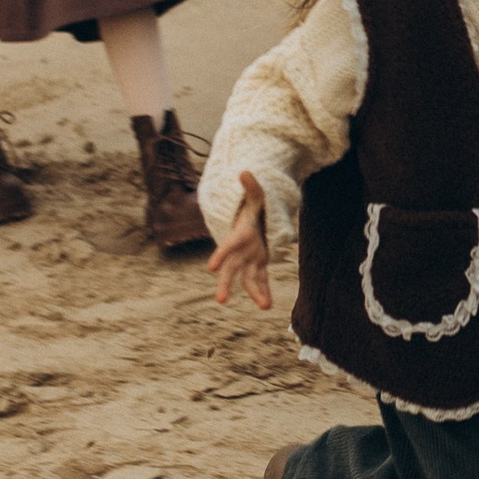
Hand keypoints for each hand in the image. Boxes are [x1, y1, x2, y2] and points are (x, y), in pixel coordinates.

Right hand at [210, 171, 271, 310]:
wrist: (251, 217)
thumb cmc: (252, 205)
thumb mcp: (255, 195)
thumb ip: (251, 187)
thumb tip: (245, 172)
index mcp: (240, 234)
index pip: (229, 245)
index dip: (221, 254)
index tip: (211, 267)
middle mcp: (241, 250)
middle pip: (231, 268)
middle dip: (225, 283)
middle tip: (221, 300)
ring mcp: (250, 258)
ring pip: (248, 278)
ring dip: (256, 292)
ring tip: (265, 306)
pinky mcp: (259, 263)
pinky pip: (261, 279)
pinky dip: (264, 291)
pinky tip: (267, 305)